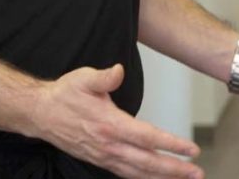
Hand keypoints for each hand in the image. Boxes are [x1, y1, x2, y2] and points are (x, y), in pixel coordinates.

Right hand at [34, 64, 203, 178]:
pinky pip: (126, 174)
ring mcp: (104, 156)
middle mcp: (109, 145)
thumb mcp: (84, 78)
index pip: (148, 138)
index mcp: (110, 125)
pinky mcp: (100, 160)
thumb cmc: (65, 94)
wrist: (40, 113)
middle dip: (175, 169)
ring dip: (163, 178)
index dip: (172, 145)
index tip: (191, 150)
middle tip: (197, 172)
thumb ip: (104, 76)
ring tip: (185, 178)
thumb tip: (119, 71)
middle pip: (148, 162)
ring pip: (138, 173)